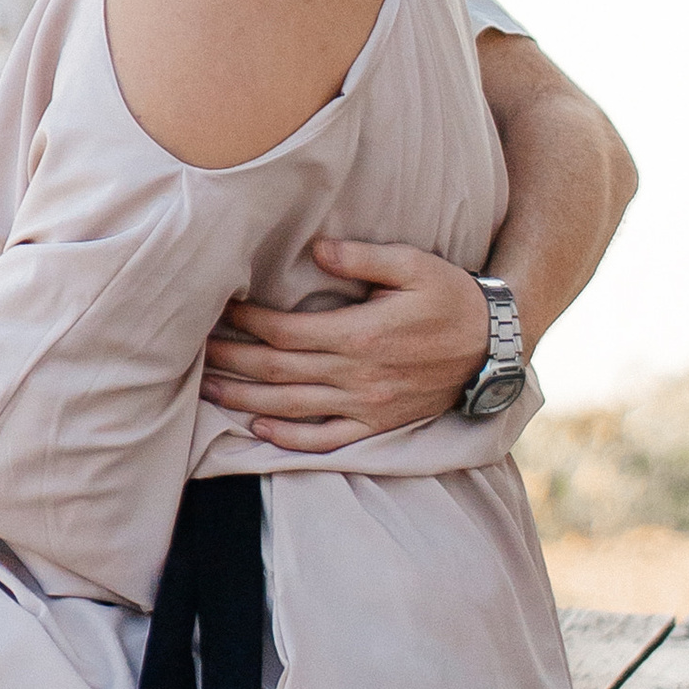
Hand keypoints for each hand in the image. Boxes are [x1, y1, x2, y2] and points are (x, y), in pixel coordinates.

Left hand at [198, 242, 492, 453]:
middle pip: (277, 370)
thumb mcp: (414, 265)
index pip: (285, 332)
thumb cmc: (452, 298)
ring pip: (291, 407)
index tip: (219, 310)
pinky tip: (258, 428)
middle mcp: (357, 375)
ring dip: (245, 398)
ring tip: (208, 389)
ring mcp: (366, 405)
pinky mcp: (377, 425)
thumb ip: (363, 258)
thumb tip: (317, 249)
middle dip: (232, 360)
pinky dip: (288, 439)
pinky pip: (325, 440)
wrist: (495, 347)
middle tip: (193, 351)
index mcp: (360, 334)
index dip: (247, 323)